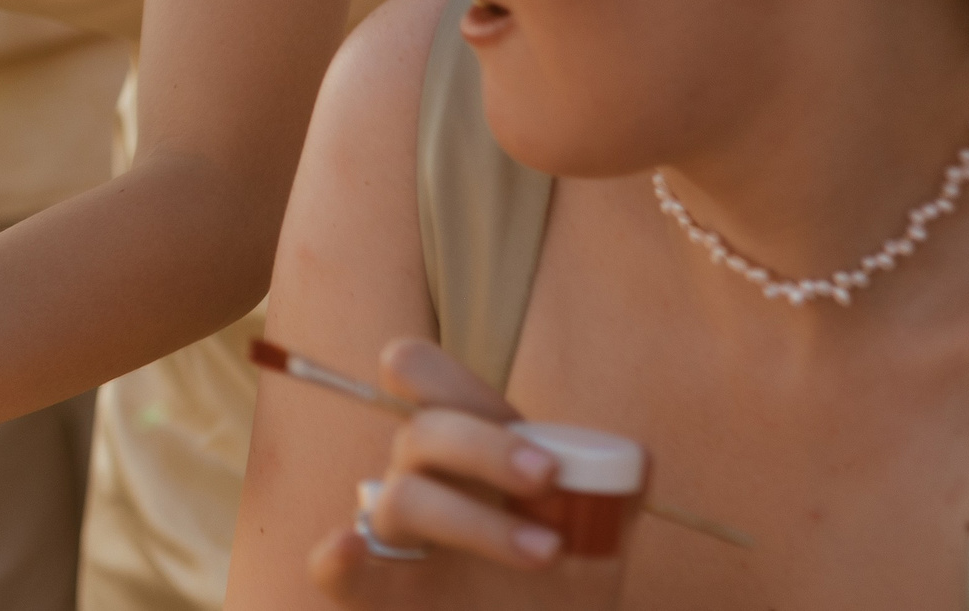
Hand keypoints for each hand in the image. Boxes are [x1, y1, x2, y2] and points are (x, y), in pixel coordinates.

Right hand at [309, 340, 616, 605]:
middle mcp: (419, 482)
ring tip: (545, 555)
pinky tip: (350, 548)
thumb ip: (614, 500)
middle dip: (486, 447)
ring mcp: (392, 541)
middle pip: (421, 433)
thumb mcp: (597, 548)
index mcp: (463, 452)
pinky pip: (330, 571)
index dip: (447, 379)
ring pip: (402, 499)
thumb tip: (638, 459)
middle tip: (548, 479)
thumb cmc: (556, 597)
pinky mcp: (373, 596)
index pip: (425, 381)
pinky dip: (335, 556)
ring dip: (473, 519)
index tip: (535, 443)